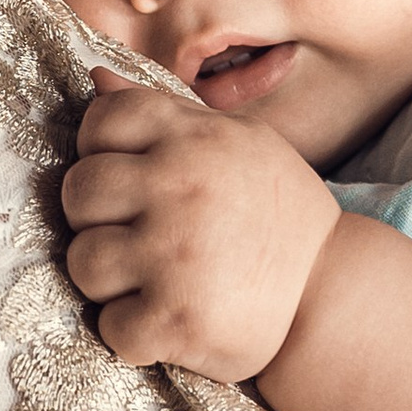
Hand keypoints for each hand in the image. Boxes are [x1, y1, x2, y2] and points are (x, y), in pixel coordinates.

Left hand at [61, 72, 343, 377]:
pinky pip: (110, 325)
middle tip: (139, 236)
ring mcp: (173, 255)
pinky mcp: (176, 318)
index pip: (100, 121)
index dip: (101, 151)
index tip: (130, 180)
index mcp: (193, 138)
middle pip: (78, 192)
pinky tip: (168, 318)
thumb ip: (166, 112)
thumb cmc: (279, 214)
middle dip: (97, 217)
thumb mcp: (238, 143)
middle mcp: (179, 187)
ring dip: (111, 279)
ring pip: (83, 261)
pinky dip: (133, 332)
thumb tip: (96, 78)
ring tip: (154, 279)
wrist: (332, 290)